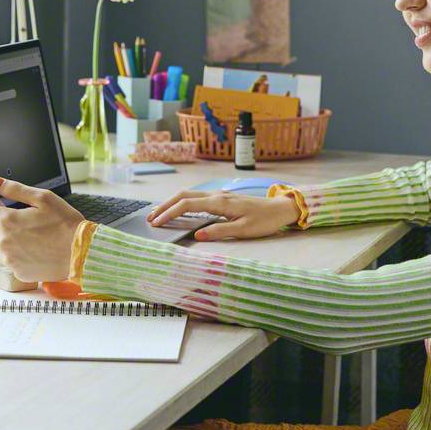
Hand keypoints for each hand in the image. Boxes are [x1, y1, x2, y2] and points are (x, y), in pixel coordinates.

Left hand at [0, 177, 84, 281]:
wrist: (80, 254)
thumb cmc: (66, 225)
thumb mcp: (43, 198)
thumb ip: (15, 189)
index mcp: (9, 220)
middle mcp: (5, 241)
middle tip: (18, 221)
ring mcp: (10, 259)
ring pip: (0, 247)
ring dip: (9, 241)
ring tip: (32, 238)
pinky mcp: (18, 272)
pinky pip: (11, 261)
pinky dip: (19, 256)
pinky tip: (36, 251)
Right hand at [147, 190, 300, 240]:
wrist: (280, 209)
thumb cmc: (264, 221)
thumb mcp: (243, 230)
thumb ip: (219, 231)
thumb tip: (196, 235)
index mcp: (220, 203)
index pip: (187, 205)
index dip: (169, 213)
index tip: (156, 223)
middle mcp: (217, 195)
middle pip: (184, 195)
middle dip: (165, 205)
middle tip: (150, 218)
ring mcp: (220, 195)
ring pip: (190, 194)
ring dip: (172, 203)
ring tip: (159, 214)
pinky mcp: (223, 198)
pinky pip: (197, 197)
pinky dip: (183, 202)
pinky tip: (179, 210)